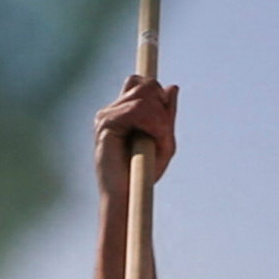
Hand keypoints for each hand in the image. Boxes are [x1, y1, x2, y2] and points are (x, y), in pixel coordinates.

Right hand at [92, 71, 177, 193]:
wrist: (128, 195)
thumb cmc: (144, 172)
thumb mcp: (164, 140)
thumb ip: (167, 115)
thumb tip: (172, 87)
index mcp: (124, 111)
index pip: (141, 82)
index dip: (157, 92)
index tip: (164, 118)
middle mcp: (113, 110)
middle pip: (146, 84)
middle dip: (162, 107)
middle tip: (163, 134)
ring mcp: (107, 115)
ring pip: (144, 95)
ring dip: (160, 118)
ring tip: (158, 140)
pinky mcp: (105, 123)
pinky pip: (136, 109)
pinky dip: (153, 123)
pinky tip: (152, 139)